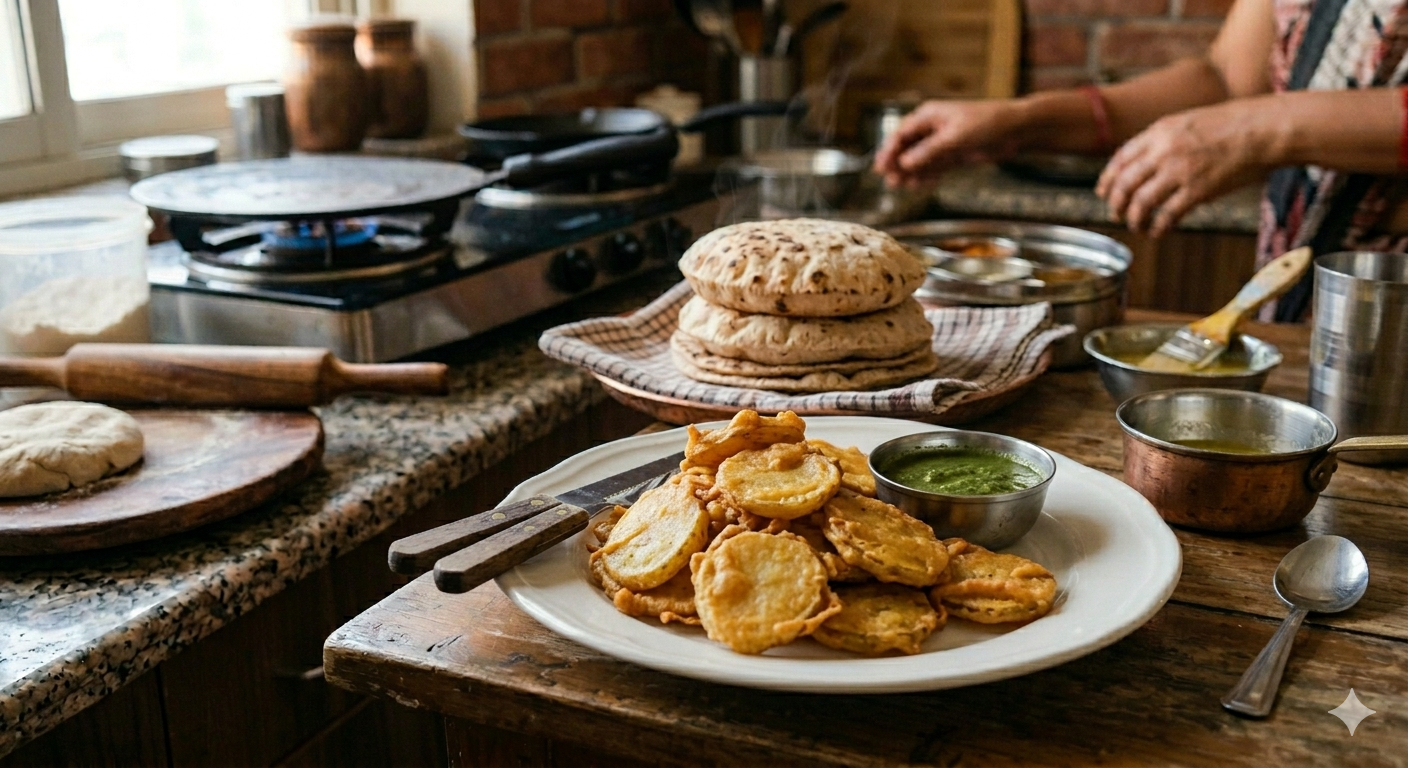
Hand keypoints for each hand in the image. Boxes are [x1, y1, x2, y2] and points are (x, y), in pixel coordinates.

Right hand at [873, 100, 1024, 189]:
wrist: (1015, 129)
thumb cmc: (986, 124)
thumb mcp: (954, 138)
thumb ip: (928, 152)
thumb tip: (904, 163)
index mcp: (930, 115)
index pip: (903, 133)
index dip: (890, 150)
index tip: (881, 166)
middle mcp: (934, 128)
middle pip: (909, 147)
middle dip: (897, 163)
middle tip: (888, 180)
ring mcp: (944, 142)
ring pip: (921, 159)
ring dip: (910, 171)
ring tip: (899, 186)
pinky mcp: (955, 154)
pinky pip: (935, 166)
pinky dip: (927, 175)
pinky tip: (918, 185)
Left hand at [1096, 101, 1271, 237]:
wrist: (1263, 129)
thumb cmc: (1231, 124)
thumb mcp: (1187, 121)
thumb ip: (1163, 139)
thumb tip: (1143, 162)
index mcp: (1159, 132)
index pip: (1120, 159)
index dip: (1108, 179)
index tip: (1103, 192)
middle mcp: (1164, 151)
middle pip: (1125, 184)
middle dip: (1116, 203)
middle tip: (1115, 214)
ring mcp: (1180, 171)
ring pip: (1141, 203)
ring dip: (1134, 219)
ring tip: (1136, 226)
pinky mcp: (1198, 191)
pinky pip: (1167, 216)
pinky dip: (1158, 228)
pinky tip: (1157, 233)